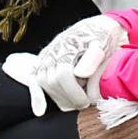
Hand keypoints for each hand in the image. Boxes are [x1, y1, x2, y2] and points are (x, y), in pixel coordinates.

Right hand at [4, 15, 124, 115]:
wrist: (96, 28)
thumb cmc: (101, 37)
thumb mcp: (103, 45)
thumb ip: (93, 59)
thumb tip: (80, 74)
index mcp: (68, 44)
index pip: (63, 74)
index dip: (74, 92)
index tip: (87, 102)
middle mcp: (53, 50)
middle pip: (52, 81)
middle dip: (68, 98)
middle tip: (84, 105)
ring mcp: (46, 56)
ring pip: (43, 83)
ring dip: (58, 98)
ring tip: (75, 102)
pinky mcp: (42, 63)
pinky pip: (34, 80)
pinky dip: (36, 96)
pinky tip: (40, 111)